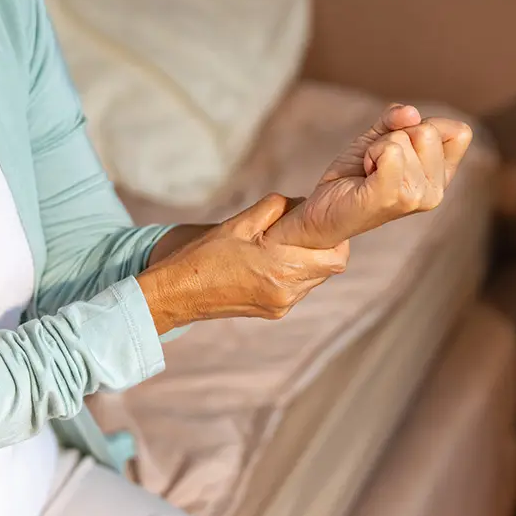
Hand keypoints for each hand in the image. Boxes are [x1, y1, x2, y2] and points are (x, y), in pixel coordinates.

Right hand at [137, 194, 349, 332]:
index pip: (335, 259)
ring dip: (306, 261)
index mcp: (282, 269)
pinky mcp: (272, 311)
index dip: (338, 241)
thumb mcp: (240, 222)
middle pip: (326, 269)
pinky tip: (269, 261)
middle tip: (302, 230)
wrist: (177, 292)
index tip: (323, 226)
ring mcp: (280, 306)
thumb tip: (300, 203)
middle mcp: (287, 292)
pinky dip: (291, 273)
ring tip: (281, 245)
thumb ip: (275, 207)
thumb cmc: (204, 256)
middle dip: (321, 248)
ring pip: (312, 280)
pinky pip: (296, 289)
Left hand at [266, 104, 472, 248]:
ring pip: (403, 138)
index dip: (422, 128)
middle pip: (428, 131)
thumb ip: (398, 119)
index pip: (458, 132)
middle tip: (378, 163)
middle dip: (395, 137)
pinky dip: (371, 153)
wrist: (325, 210)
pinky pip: (391, 150)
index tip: (397, 150)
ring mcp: (417, 197)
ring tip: (369, 172)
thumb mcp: (380, 137)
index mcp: (442, 178)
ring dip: (377, 148)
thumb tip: (411, 113)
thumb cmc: (355, 175)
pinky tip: (365, 175)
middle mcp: (436, 191)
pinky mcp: (393, 196)